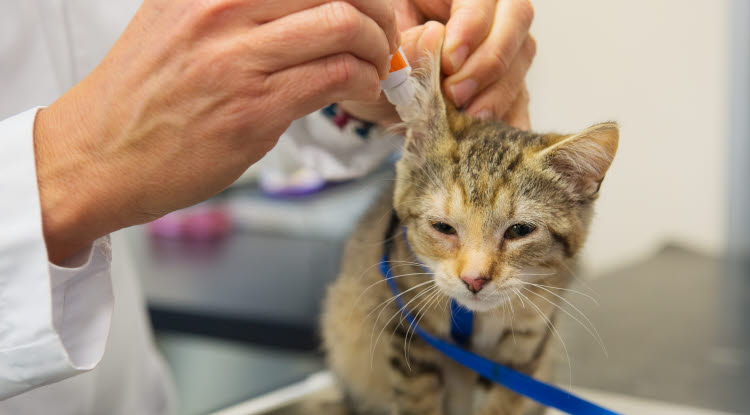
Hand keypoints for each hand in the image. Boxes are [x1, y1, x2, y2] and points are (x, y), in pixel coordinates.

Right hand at [34, 0, 397, 262]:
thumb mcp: (176, 24)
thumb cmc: (142, 98)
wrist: (95, 157)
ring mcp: (238, 58)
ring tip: (375, 66)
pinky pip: (336, 76)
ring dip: (378, 47)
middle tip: (383, 34)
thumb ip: (235, 8)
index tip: (367, 5)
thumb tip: (302, 9)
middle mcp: (221, 7)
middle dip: (379, 10)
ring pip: (344, 24)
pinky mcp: (253, 109)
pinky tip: (362, 91)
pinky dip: (366, 81)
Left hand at [341, 0, 534, 128]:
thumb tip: (434, 40)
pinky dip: (508, 119)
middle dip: (489, 60)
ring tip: (467, 118)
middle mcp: (487, 13)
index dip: (473, 25)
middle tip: (456, 93)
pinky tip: (490, 138)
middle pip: (516, 17)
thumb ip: (405, 43)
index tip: (449, 61)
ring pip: (521, 57)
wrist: (376, 92)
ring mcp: (502, 47)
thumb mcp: (382, 49)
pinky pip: (520, 99)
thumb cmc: (378, 58)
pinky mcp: (507, 83)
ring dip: (497, 92)